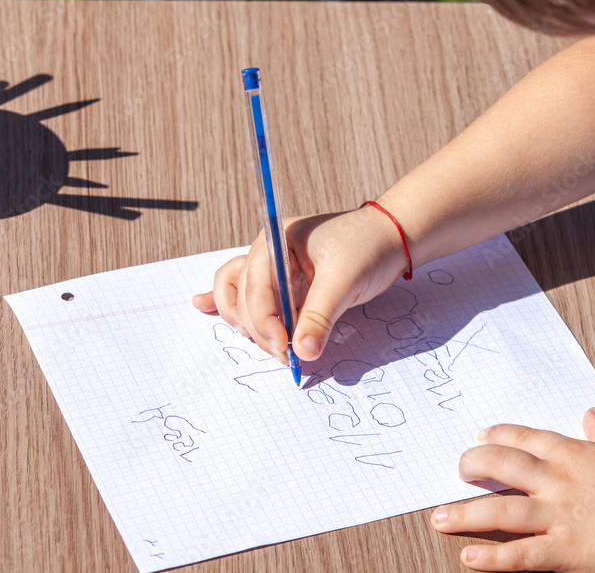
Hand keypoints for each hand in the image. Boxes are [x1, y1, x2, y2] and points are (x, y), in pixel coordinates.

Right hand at [191, 207, 409, 362]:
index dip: (264, 321)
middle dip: (261, 330)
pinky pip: (252, 295)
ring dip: (249, 325)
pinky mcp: (286, 284)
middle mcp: (268, 253)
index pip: (256, 286)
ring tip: (269, 346)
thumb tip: (302, 351)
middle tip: (287, 356)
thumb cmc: (369, 247)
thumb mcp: (345, 280)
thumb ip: (321, 315)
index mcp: (277, 240)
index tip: (283, 347)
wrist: (392, 237)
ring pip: (240, 297)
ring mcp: (274, 269)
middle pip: (243, 296)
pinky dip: (231, 306)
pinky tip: (201, 307)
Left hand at [432, 408, 594, 571]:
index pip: (526, 437)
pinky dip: (494, 558)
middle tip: (457, 469)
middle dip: (474, 464)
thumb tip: (592, 413)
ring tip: (439, 517)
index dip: (499, 434)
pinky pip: (523, 555)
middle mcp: (560, 481)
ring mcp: (561, 516)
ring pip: (503, 510)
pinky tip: (469, 557)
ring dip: (467, 513)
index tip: (480, 434)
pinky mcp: (568, 552)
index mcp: (574, 454)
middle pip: (504, 465)